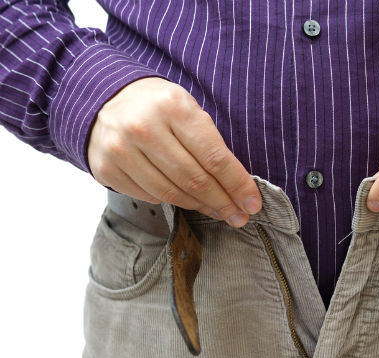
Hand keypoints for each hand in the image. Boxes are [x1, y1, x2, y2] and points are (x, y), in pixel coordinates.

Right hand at [88, 77, 261, 226]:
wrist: (103, 98)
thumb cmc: (158, 106)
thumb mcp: (188, 109)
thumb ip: (211, 143)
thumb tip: (237, 187)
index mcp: (173, 107)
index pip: (214, 157)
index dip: (237, 185)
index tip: (252, 203)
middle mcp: (144, 128)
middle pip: (195, 180)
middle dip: (223, 202)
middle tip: (239, 217)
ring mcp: (121, 150)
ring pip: (171, 193)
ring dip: (200, 207)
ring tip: (219, 212)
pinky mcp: (106, 169)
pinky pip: (149, 196)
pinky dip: (171, 200)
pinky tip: (185, 199)